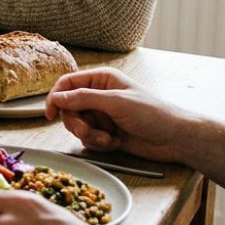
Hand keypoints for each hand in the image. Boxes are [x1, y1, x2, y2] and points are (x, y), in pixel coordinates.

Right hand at [45, 68, 191, 162]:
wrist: (175, 139)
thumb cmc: (153, 113)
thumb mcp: (116, 102)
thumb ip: (83, 99)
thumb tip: (57, 97)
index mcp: (102, 80)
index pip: (68, 84)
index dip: (56, 97)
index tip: (49, 114)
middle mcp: (99, 96)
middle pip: (69, 108)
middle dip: (77, 123)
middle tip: (88, 131)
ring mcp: (103, 116)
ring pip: (78, 126)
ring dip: (89, 135)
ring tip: (107, 139)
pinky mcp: (106, 133)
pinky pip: (89, 139)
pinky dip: (99, 143)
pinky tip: (115, 143)